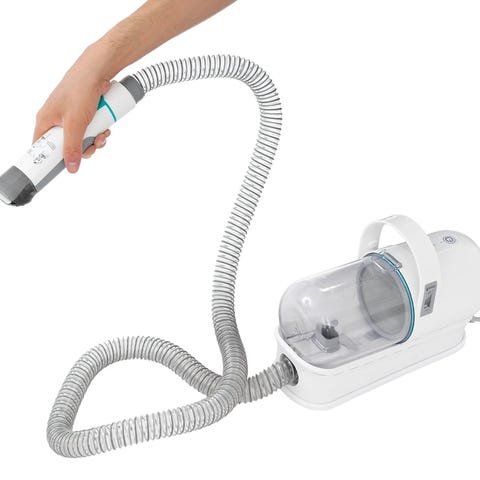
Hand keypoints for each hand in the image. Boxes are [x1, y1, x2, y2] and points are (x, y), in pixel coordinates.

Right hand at [33, 46, 112, 172]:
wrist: (98, 71)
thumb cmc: (80, 90)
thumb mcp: (76, 124)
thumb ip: (72, 147)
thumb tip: (71, 168)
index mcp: (45, 121)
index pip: (42, 148)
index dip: (52, 159)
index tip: (66, 166)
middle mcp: (56, 120)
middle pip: (66, 147)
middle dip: (84, 148)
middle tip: (93, 144)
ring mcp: (70, 117)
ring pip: (81, 139)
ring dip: (95, 140)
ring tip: (103, 133)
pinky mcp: (83, 114)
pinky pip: (90, 130)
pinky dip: (99, 131)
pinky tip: (106, 127)